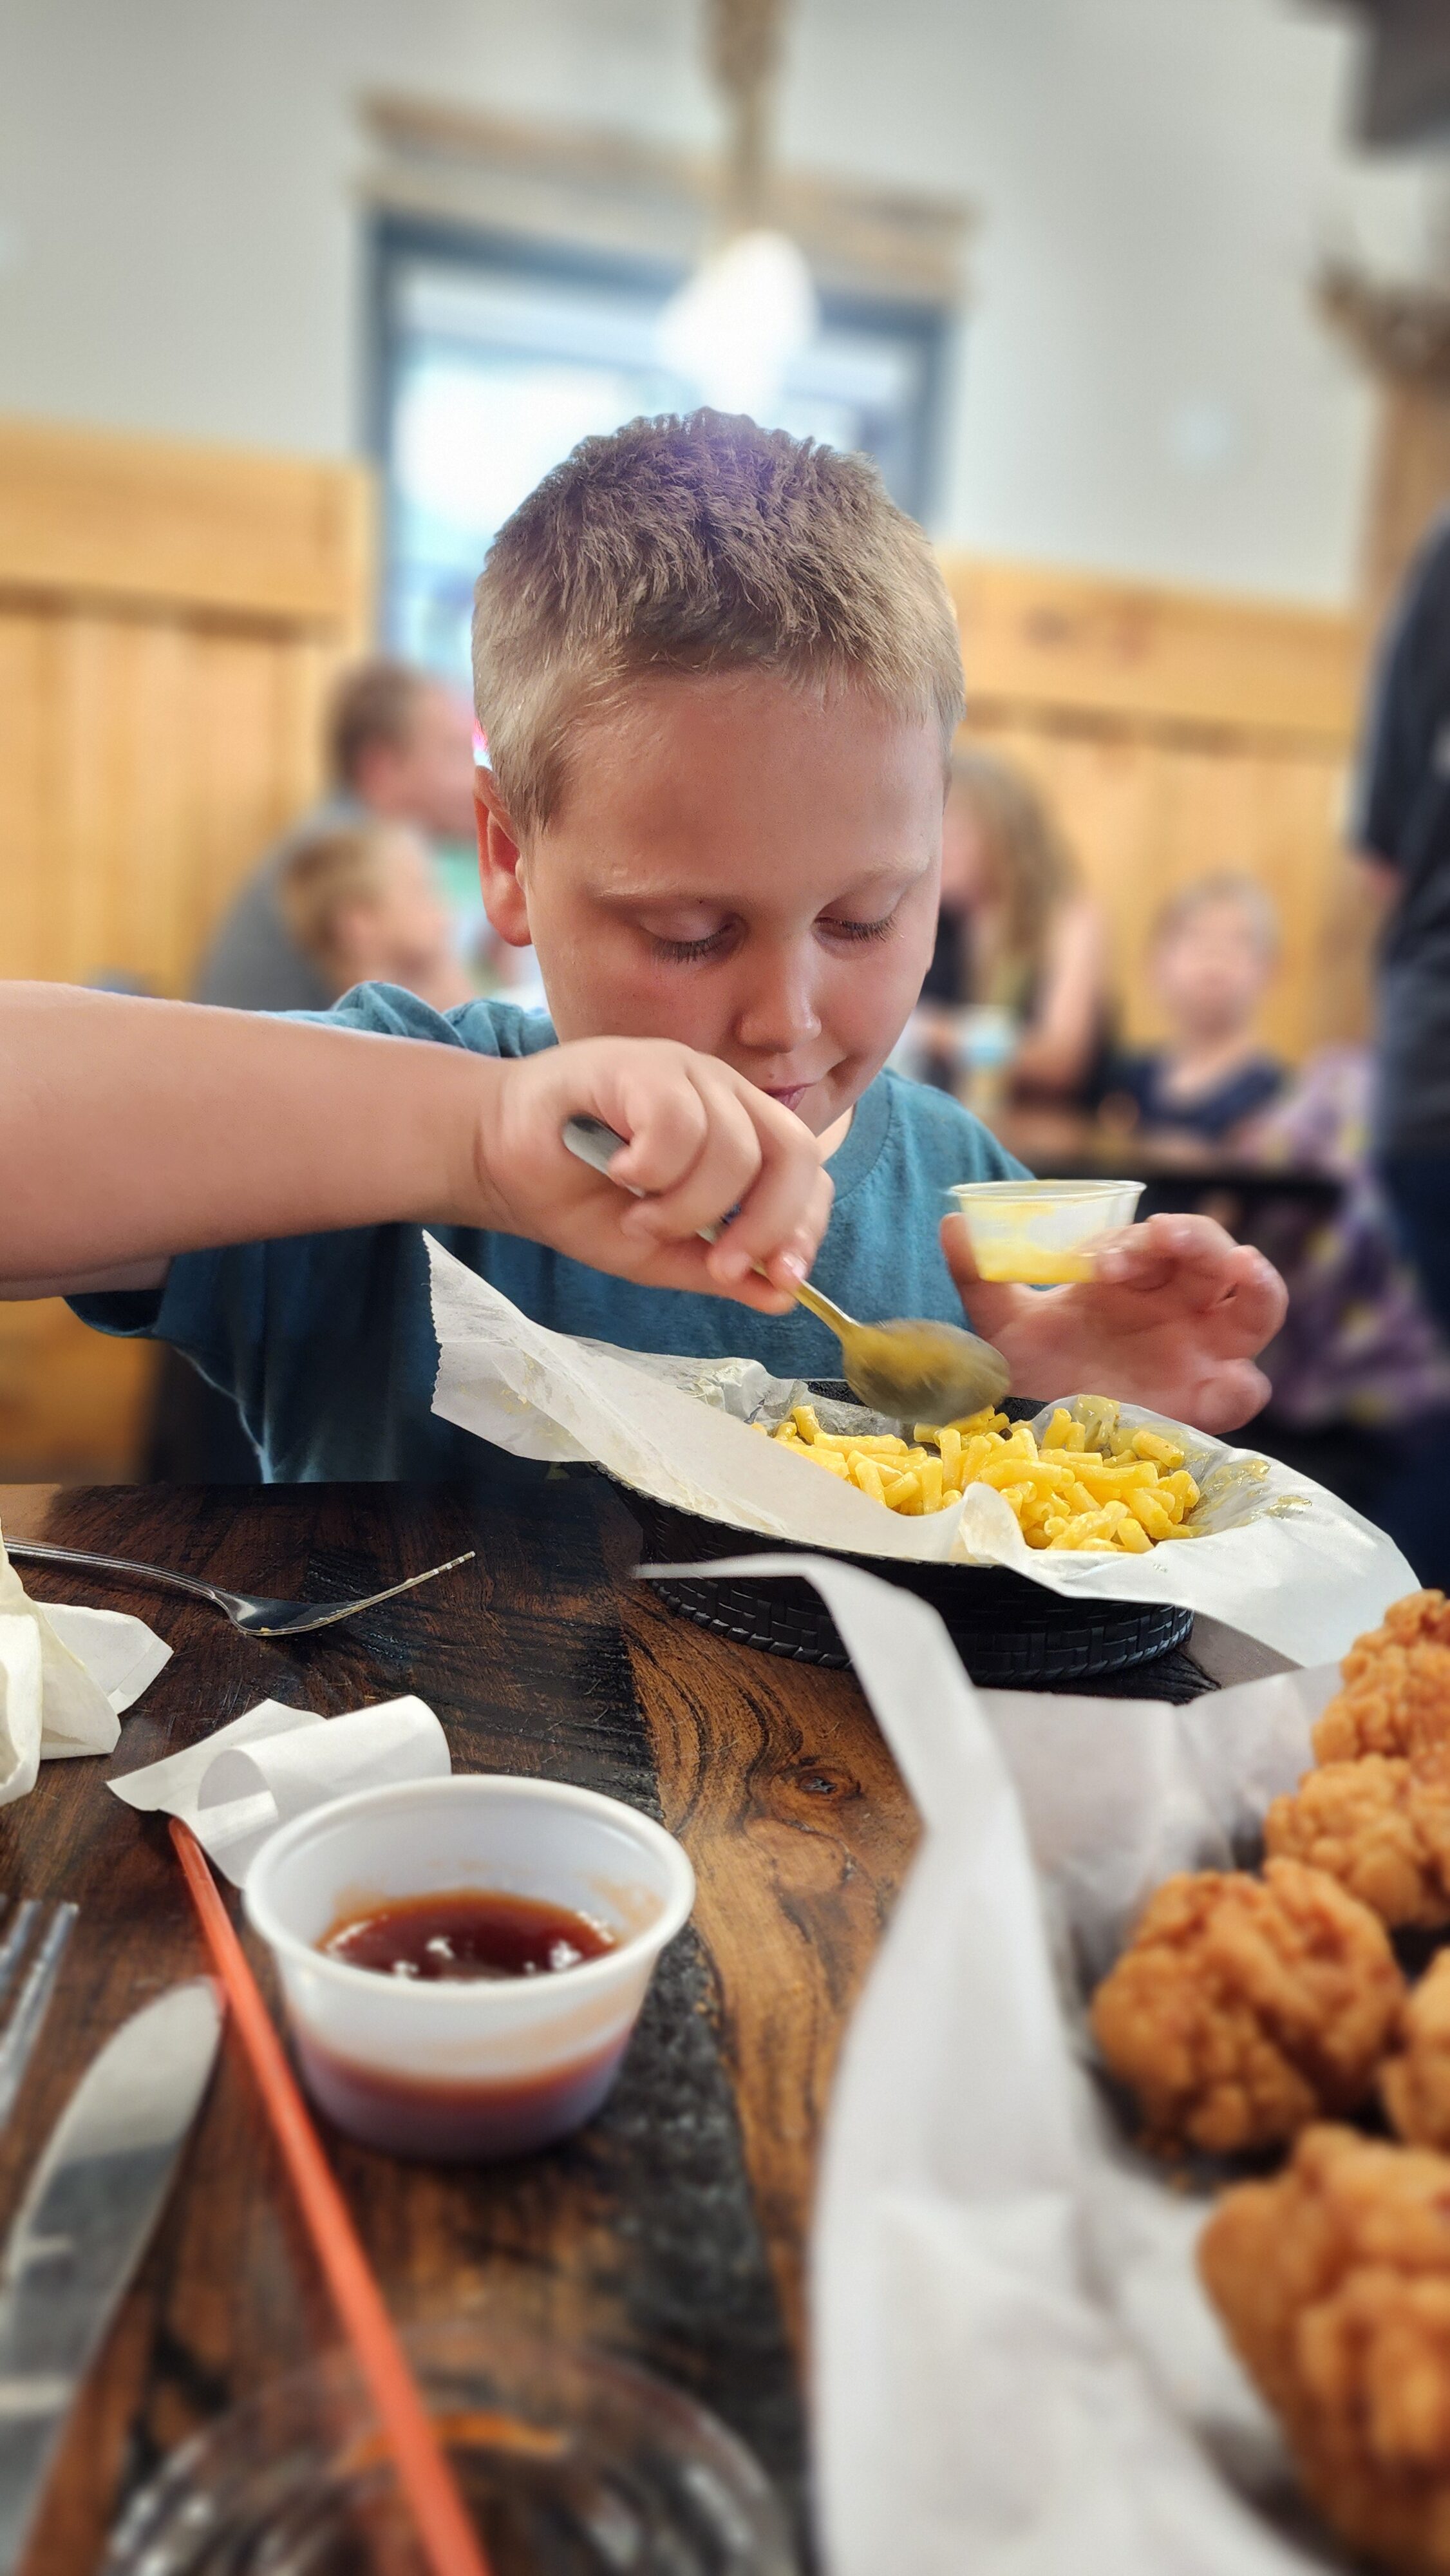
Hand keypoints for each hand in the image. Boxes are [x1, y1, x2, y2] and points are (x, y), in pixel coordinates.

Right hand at [480, 1038, 831, 1310]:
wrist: (496, 1163)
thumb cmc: (577, 1198)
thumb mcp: (656, 1252)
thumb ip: (717, 1270)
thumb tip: (782, 1297)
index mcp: (739, 1133)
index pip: (807, 1172)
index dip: (804, 1227)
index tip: (779, 1277)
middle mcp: (723, 1093)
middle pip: (793, 1152)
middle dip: (765, 1223)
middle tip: (719, 1264)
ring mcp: (683, 1071)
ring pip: (732, 1147)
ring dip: (684, 1206)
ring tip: (638, 1215)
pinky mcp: (639, 1062)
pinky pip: (679, 1121)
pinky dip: (652, 1167)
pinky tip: (619, 1172)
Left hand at [942, 1210, 1286, 1432]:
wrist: (1038, 1434)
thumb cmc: (1036, 1367)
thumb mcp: (1002, 1324)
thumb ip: (981, 1276)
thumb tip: (953, 1225)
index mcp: (1139, 1276)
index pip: (1160, 1238)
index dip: (1137, 1239)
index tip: (1097, 1260)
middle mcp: (1179, 1306)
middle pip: (1217, 1256)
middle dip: (1196, 1240)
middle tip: (1160, 1241)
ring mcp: (1201, 1351)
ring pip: (1257, 1307)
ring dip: (1256, 1284)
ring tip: (1241, 1268)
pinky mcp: (1205, 1402)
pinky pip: (1245, 1389)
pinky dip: (1242, 1383)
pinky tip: (1225, 1379)